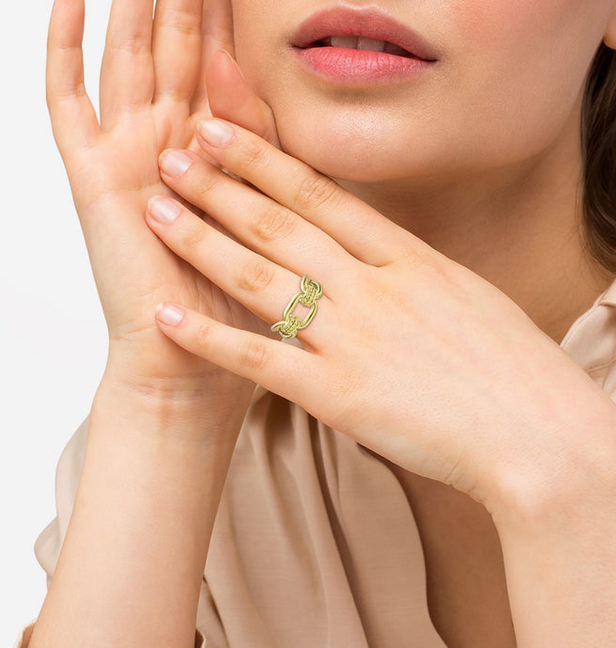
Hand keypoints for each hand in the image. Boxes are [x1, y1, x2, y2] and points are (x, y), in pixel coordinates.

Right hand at [47, 0, 276, 396]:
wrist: (198, 355)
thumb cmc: (238, 295)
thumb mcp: (264, 208)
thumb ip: (257, 141)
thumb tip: (235, 65)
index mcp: (215, 150)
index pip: (220, 62)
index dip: (226, 15)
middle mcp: (170, 142)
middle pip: (174, 48)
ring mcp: (127, 155)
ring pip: (125, 59)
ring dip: (131, 5)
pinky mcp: (93, 177)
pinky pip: (68, 104)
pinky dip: (64, 52)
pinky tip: (72, 1)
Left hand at [145, 119, 615, 507]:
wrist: (544, 436)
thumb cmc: (520, 373)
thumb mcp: (472, 301)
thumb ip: (419, 278)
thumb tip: (387, 262)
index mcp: (412, 260)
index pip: (325, 196)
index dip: (269, 161)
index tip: (229, 132)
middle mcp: (376, 288)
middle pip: (283, 223)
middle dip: (221, 183)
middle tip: (172, 151)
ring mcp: (355, 339)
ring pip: (262, 277)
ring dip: (202, 240)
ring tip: (155, 210)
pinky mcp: (341, 397)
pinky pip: (262, 360)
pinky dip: (210, 338)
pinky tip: (168, 316)